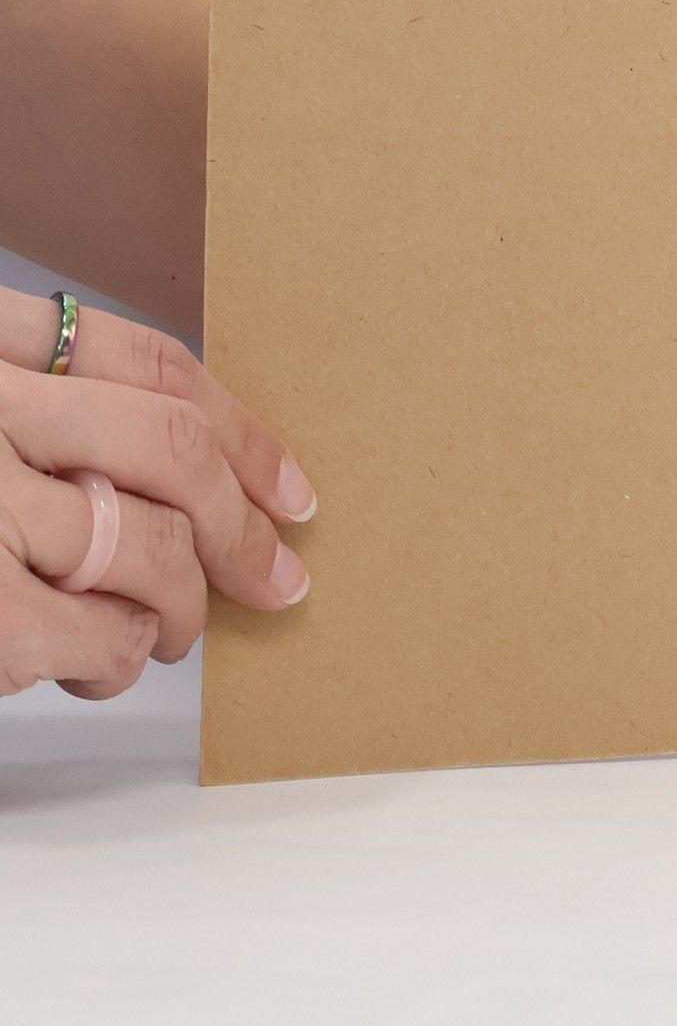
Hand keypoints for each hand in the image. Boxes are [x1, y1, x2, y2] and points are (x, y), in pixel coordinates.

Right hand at [0, 287, 312, 698]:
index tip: (291, 488)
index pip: (149, 363)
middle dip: (244, 529)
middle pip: (171, 449)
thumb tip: (181, 481)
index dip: (243, 428)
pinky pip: (91, 630)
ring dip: (182, 605)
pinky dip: (114, 656)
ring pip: (145, 546)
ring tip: (166, 634)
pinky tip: (97, 662)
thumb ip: (36, 413)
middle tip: (275, 579)